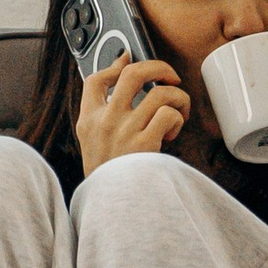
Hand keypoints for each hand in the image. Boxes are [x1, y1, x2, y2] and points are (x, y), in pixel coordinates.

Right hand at [76, 53, 191, 176]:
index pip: (96, 78)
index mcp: (89, 119)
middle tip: (170, 76)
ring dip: (177, 97)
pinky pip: (168, 114)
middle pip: (134, 74)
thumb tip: (121, 76)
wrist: (110, 207)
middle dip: (159, 67)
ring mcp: (125, 131)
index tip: (130, 60)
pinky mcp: (145, 144)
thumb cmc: (107, 174)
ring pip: (160, 93)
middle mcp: (106, 121)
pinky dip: (176, 119)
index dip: (117, 63)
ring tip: (178, 110)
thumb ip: (102, 112)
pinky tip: (172, 131)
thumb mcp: (91, 141)